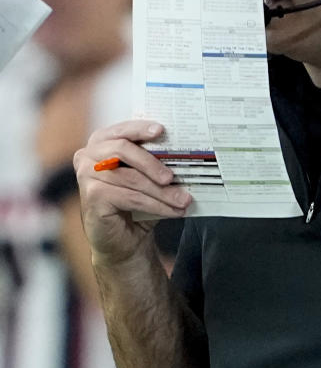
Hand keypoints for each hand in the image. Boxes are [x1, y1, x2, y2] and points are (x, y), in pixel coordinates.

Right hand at [73, 120, 191, 266]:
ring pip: (132, 178)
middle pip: (123, 150)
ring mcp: (86, 175)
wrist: (123, 239)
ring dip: (162, 191)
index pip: (122, 130)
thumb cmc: (135, 202)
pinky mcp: (92, 196)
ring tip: (183, 200)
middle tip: (173, 177)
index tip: (161, 130)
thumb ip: (155, 160)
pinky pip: (130, 197)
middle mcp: (89, 155)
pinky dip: (156, 205)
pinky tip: (172, 211)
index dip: (140, 128)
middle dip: (152, 164)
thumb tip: (186, 152)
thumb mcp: (146, 177)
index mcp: (102, 142)